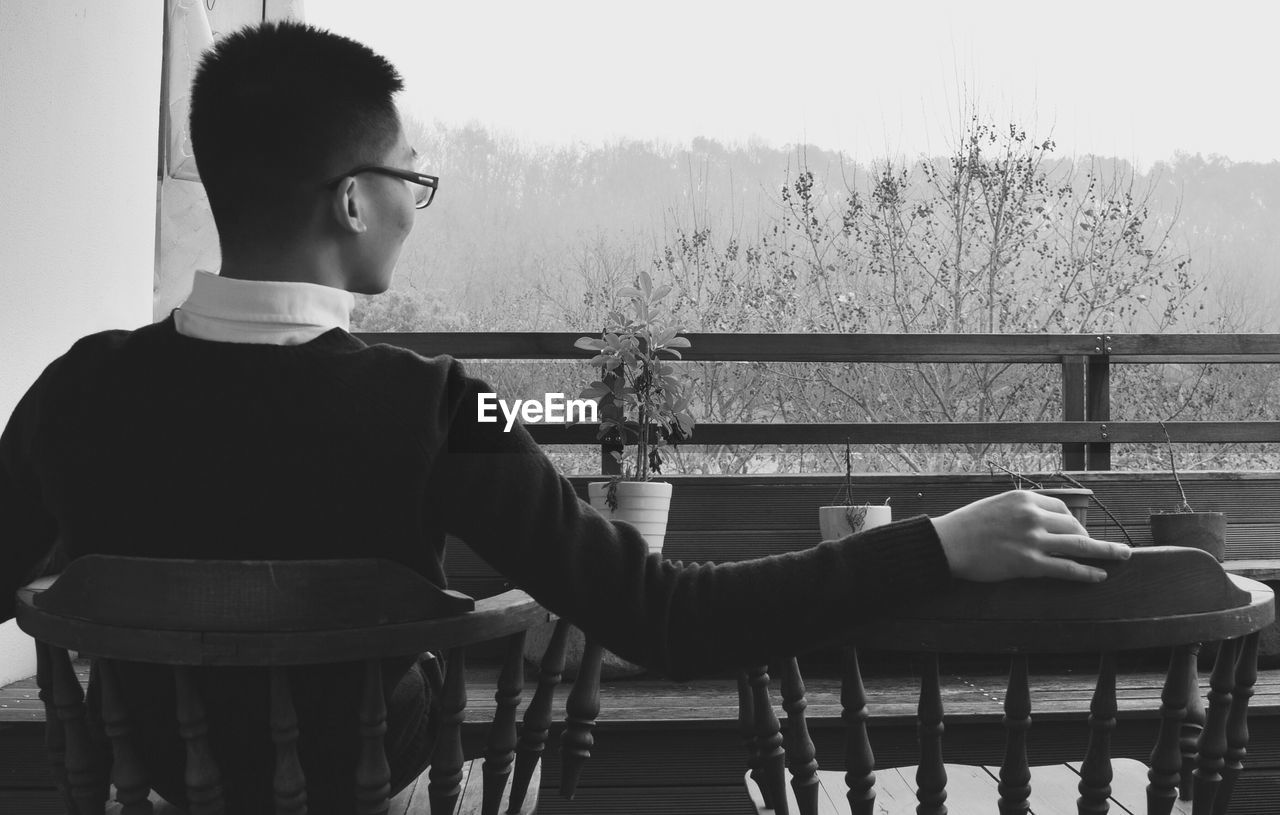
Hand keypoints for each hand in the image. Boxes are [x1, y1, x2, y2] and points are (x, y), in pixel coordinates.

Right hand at [931, 490, 1130, 581]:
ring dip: (1105, 551)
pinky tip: (1099, 575)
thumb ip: (1020, 510)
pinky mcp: (1029, 564)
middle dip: (1087, 537)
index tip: (1076, 531)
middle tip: (1097, 548)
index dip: (1073, 521)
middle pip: (1074, 525)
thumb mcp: (996, 505)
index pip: (1062, 508)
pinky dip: (1086, 572)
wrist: (947, 543)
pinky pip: (1066, 568)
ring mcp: (1033, 540)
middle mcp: (1032, 516)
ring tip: (1123, 555)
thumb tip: (1042, 521)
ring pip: (1079, 545)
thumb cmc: (966, 525)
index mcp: (1024, 498)